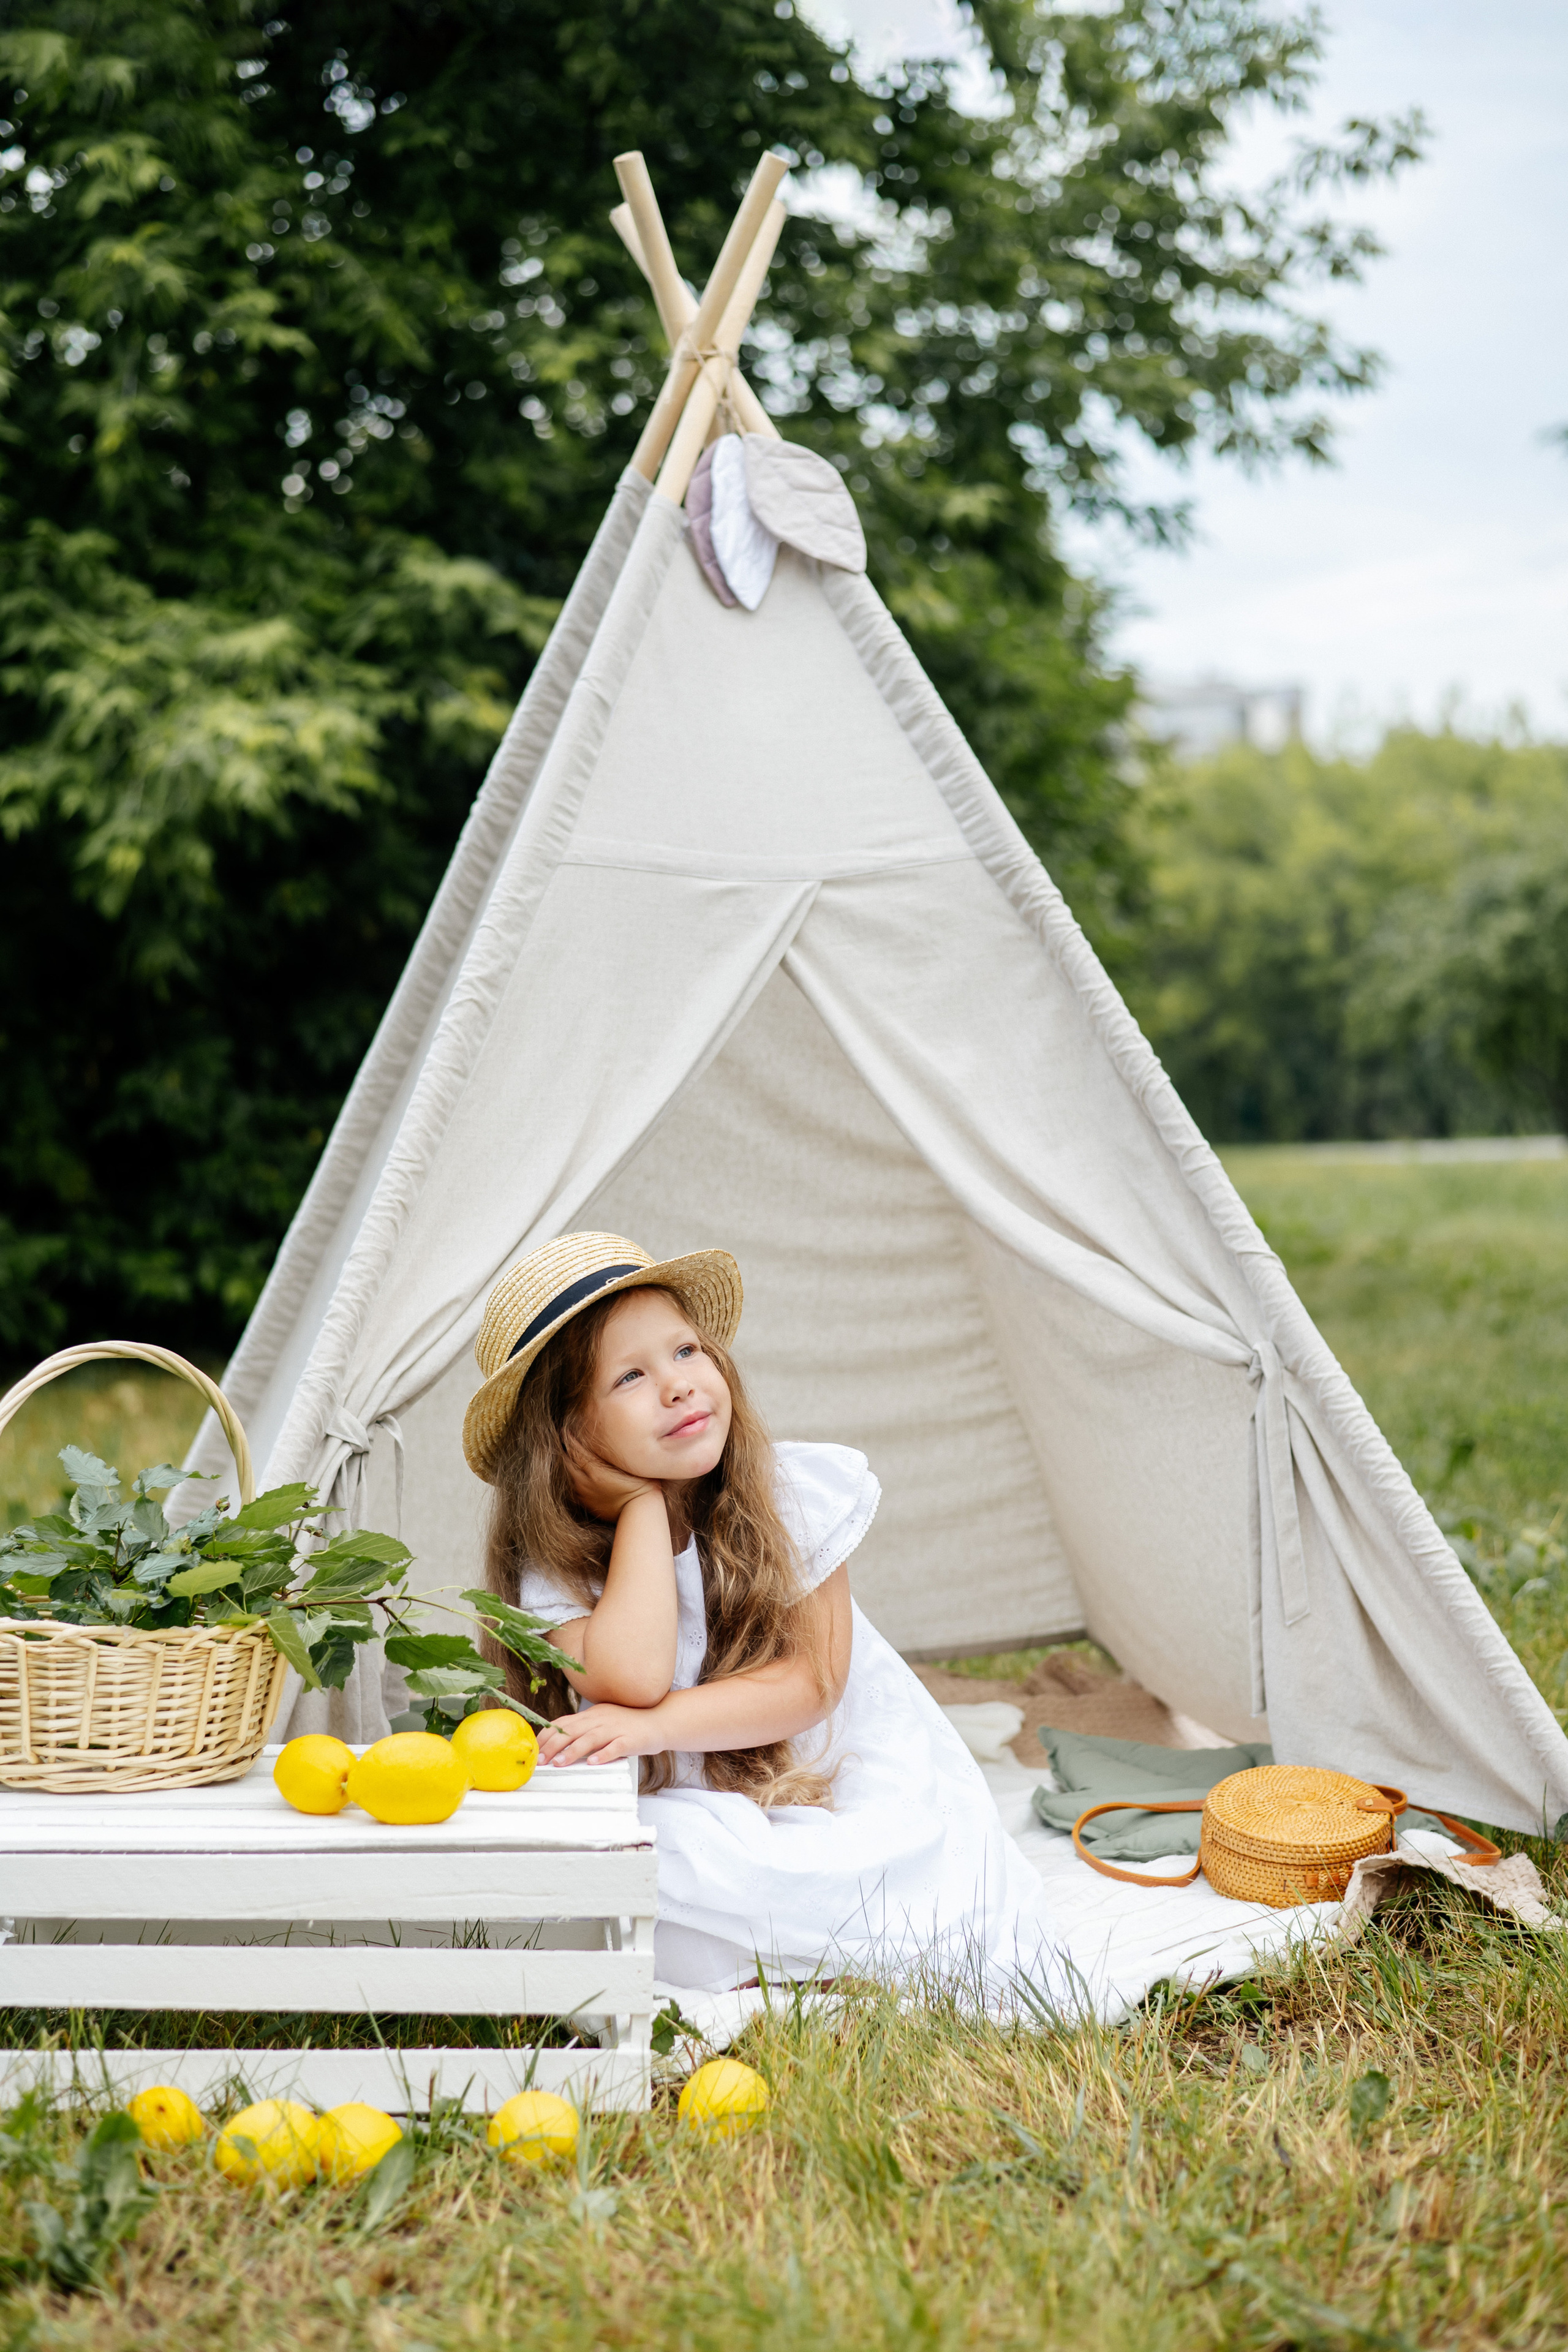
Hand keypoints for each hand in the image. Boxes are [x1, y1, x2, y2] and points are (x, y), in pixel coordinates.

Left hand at [536, 1702, 665, 1767]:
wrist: (659, 1720)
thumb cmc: (629, 1724)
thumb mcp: (602, 1721)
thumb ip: (583, 1728)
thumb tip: (558, 1740)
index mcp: (592, 1714)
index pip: (564, 1722)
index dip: (547, 1736)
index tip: (534, 1749)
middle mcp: (601, 1719)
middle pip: (572, 1730)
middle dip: (553, 1745)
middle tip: (540, 1760)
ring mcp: (616, 1728)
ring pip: (590, 1738)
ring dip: (572, 1751)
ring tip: (559, 1763)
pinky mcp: (631, 1739)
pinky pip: (616, 1747)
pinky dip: (603, 1754)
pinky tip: (593, 1762)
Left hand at [563, 1432, 660, 1523]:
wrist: (639, 1511)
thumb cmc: (640, 1484)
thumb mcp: (628, 1464)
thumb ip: (612, 1453)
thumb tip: (603, 1442)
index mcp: (595, 1470)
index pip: (575, 1450)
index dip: (569, 1439)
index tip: (566, 1431)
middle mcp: (585, 1482)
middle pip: (568, 1462)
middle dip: (565, 1451)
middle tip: (565, 1441)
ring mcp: (585, 1494)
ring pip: (569, 1476)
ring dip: (569, 1465)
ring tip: (569, 1457)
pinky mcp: (587, 1504)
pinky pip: (575, 1489)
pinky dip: (574, 1480)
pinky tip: (578, 1477)